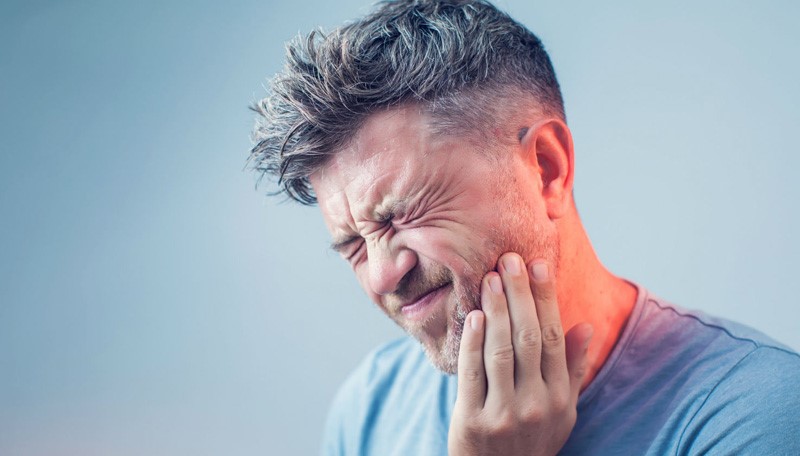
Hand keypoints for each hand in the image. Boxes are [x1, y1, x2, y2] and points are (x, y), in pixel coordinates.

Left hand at [448, 253, 592, 455]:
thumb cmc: (533, 438)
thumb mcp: (563, 410)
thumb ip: (573, 369)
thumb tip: (586, 326)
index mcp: (560, 398)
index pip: (555, 338)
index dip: (546, 299)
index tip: (539, 265)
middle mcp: (536, 404)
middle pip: (529, 338)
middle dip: (520, 295)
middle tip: (509, 259)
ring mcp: (504, 414)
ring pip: (501, 352)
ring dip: (496, 311)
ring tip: (490, 278)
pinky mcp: (473, 421)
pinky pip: (472, 374)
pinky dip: (472, 342)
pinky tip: (473, 315)